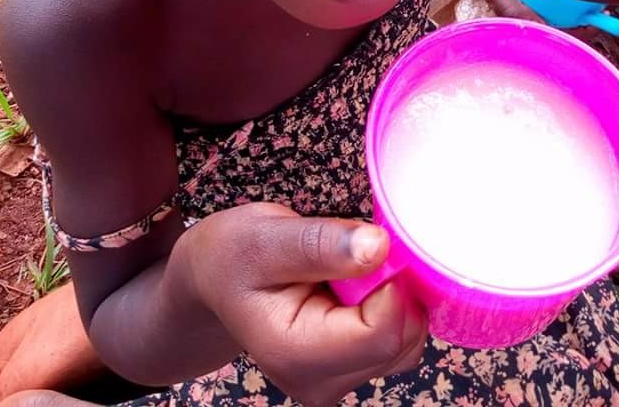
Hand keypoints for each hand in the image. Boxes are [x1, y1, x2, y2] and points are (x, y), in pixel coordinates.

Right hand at [189, 203, 427, 405]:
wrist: (213, 279)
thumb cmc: (233, 255)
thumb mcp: (266, 235)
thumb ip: (321, 243)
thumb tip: (379, 247)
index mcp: (293, 354)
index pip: (382, 333)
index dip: (389, 282)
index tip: (364, 246)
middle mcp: (316, 383)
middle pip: (399, 342)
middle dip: (392, 290)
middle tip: (349, 256)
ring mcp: (332, 383)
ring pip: (405, 344)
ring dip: (391, 299)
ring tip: (343, 273)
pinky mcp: (346, 374)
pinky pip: (396, 344)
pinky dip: (388, 310)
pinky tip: (352, 288)